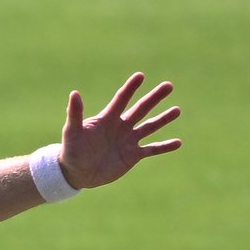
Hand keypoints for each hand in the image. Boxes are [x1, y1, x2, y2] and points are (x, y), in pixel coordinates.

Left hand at [58, 72, 181, 189]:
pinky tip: (178, 142)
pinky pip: (151, 149)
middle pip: (140, 109)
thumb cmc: (71, 151)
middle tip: (168, 85)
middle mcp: (120, 127)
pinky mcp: (132, 156)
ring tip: (177, 110)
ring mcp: (128, 141)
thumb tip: (74, 93)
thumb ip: (76, 114)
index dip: (130, 88)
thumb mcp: (73, 132)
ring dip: (163, 119)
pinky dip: (164, 147)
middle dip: (154, 98)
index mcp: (107, 119)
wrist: (75, 173)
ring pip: (149, 127)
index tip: (140, 76)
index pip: (121, 99)